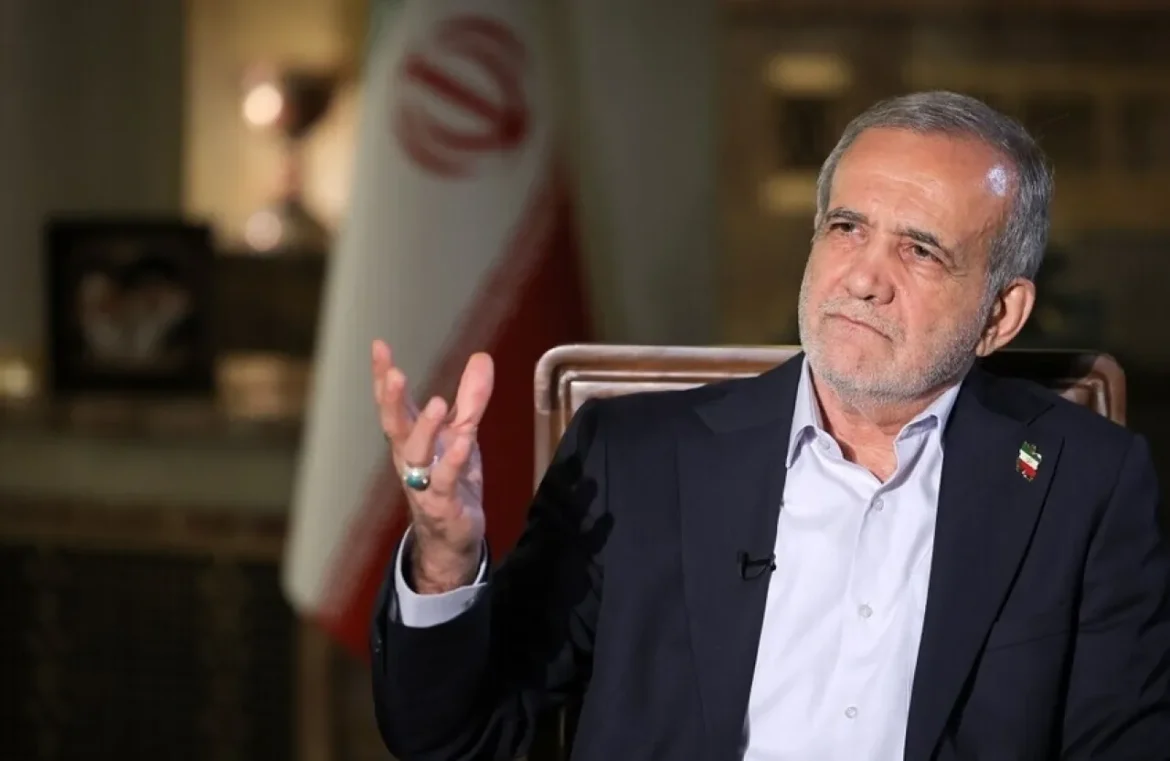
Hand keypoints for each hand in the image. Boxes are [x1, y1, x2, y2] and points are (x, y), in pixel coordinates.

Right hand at [372, 340, 493, 592]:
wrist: (454, 536)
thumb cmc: (452, 479)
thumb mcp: (463, 432)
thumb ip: (471, 398)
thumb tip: (481, 356)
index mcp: (411, 437)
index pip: (393, 403)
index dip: (384, 376)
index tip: (379, 346)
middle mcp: (410, 457)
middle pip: (394, 426)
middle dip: (392, 400)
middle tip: (395, 374)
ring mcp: (424, 481)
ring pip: (417, 454)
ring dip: (425, 428)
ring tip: (438, 403)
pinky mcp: (443, 503)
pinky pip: (444, 481)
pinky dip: (452, 462)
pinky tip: (461, 443)